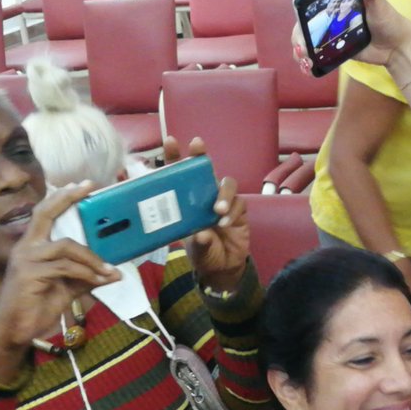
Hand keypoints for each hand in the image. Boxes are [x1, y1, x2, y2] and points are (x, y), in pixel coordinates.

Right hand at [0, 183, 119, 381]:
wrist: (16, 331)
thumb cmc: (38, 305)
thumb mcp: (68, 287)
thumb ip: (88, 277)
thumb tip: (115, 273)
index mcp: (33, 246)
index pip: (46, 213)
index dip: (63, 197)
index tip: (84, 185)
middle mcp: (26, 247)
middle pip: (45, 213)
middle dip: (68, 198)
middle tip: (89, 188)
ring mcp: (25, 259)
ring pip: (67, 247)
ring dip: (93, 258)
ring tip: (109, 270)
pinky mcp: (29, 274)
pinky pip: (66, 267)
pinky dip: (87, 273)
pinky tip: (99, 280)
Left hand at [162, 136, 248, 291]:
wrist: (224, 268)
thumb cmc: (203, 254)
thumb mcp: (194, 251)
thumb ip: (197, 243)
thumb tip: (201, 234)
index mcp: (186, 202)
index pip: (178, 176)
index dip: (174, 157)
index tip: (170, 141)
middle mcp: (204, 196)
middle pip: (204, 170)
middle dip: (200, 155)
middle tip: (197, 144)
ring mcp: (223, 201)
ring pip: (226, 184)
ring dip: (222, 194)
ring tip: (216, 210)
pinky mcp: (239, 209)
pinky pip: (239, 203)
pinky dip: (232, 212)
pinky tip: (225, 223)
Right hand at [290, 0, 410, 73]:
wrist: (398, 46)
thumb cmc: (390, 21)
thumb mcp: (381, 5)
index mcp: (338, 4)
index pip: (313, 6)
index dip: (302, 14)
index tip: (301, 23)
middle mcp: (332, 19)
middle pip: (305, 26)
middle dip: (298, 37)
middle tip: (302, 48)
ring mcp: (332, 37)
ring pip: (308, 42)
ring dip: (300, 51)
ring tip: (304, 60)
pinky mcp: (337, 52)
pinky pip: (319, 57)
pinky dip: (310, 63)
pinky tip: (309, 69)